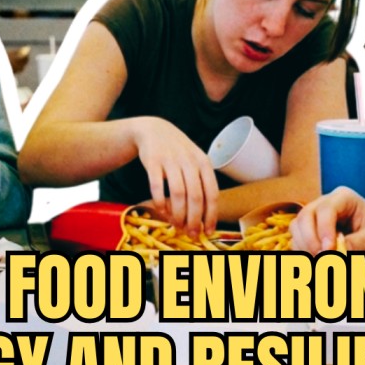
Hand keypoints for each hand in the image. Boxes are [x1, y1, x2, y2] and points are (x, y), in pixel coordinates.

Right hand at [130, 117, 218, 235]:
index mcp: (204, 163)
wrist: (154, 131)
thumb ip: (201, 184)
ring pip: (178, 194)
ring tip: (177, 226)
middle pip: (195, 197)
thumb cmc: (178, 152)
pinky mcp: (153, 162)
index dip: (211, 215)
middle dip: (194, 219)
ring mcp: (171, 161)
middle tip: (191, 234)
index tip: (208, 231)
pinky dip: (160, 202)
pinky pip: (157, 186)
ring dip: (178, 214)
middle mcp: (189, 162)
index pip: (212, 194)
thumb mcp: (196, 161)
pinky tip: (162, 211)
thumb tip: (204, 216)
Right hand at [289, 187, 364, 253]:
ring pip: (297, 226)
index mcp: (344, 198)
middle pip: (305, 216)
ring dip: (304, 245)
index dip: (324, 230)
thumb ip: (354, 244)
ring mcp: (317, 215)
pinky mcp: (312, 229)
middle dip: (310, 239)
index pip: (326, 209)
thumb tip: (334, 253)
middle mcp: (326, 203)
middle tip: (322, 257)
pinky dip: (302, 249)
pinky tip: (315, 258)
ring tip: (320, 259)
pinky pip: (297, 238)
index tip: (329, 250)